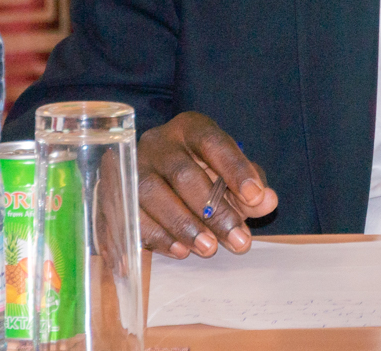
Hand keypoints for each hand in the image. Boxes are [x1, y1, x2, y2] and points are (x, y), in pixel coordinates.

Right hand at [137, 112, 279, 258]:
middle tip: (237, 239)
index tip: (256, 197)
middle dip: (212, 211)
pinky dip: (153, 237)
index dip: (234, 169)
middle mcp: (157, 143)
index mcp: (190, 128)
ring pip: (151, 195)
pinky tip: (177, 252)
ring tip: (208, 248)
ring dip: (181, 226)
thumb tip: (267, 200)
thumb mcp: (231, 173)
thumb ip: (251, 186)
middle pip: (182, 174)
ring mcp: (131, 167)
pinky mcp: (114, 193)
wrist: (157, 174)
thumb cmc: (203, 172)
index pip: (213, 142)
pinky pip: (128, 216)